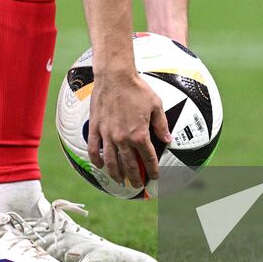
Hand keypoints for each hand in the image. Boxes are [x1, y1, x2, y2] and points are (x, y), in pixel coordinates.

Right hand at [87, 69, 171, 186]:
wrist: (115, 76)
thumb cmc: (137, 88)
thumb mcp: (156, 105)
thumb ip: (161, 125)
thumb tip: (168, 139)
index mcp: (139, 134)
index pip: (148, 158)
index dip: (152, 169)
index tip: (155, 176)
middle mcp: (123, 138)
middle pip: (129, 165)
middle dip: (134, 178)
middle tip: (136, 185)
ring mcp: (108, 134)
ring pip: (111, 161)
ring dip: (115, 174)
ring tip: (119, 181)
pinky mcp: (96, 128)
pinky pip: (94, 149)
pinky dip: (96, 159)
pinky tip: (100, 165)